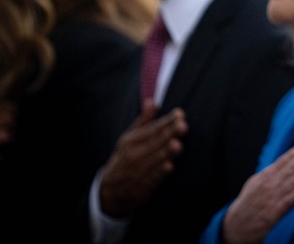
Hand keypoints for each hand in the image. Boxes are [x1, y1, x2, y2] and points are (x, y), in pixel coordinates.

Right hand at [99, 99, 187, 216]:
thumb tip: (151, 101)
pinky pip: (153, 178)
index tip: (180, 113)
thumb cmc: (125, 158)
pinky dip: (160, 173)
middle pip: (157, 142)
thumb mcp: (129, 139)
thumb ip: (144, 121)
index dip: (167, 121)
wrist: (110, 191)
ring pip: (156, 159)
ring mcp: (139, 171)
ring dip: (166, 152)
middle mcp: (135, 154)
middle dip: (170, 134)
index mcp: (133, 141)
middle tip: (183, 126)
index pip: (153, 128)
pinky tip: (169, 167)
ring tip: (177, 145)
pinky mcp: (143, 187)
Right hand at [221, 134, 293, 243]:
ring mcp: (271, 198)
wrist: (235, 227)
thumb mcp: (257, 182)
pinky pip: (287, 201)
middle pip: (293, 165)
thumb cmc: (248, 204)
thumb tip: (288, 161)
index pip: (288, 157)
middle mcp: (269, 183)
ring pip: (293, 180)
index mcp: (266, 174)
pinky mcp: (272, 214)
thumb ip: (273, 173)